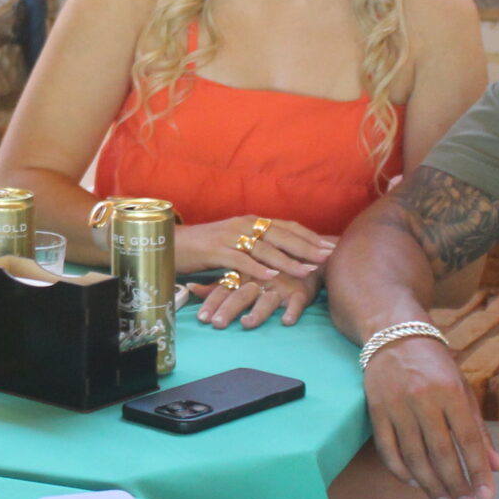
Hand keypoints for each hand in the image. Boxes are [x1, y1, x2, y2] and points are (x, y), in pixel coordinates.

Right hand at [173, 216, 335, 282]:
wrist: (168, 243)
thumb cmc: (203, 248)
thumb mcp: (234, 244)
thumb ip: (255, 248)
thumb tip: (280, 258)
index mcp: (250, 221)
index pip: (287, 226)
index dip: (310, 236)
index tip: (330, 245)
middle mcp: (243, 224)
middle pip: (281, 235)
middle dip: (307, 247)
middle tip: (328, 257)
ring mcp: (229, 236)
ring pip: (265, 248)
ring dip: (288, 260)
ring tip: (308, 271)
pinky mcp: (215, 250)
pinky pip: (241, 259)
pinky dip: (257, 268)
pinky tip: (272, 277)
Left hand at [195, 267, 316, 329]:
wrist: (308, 256)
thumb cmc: (271, 268)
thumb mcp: (244, 273)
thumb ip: (219, 284)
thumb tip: (191, 288)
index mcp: (244, 274)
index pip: (224, 289)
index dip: (212, 303)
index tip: (201, 319)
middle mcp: (259, 280)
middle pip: (241, 295)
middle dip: (229, 308)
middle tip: (217, 323)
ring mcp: (280, 286)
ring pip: (267, 300)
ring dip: (258, 312)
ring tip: (247, 323)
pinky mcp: (300, 291)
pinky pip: (297, 302)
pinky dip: (293, 310)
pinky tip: (287, 321)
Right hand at [359, 334, 498, 498]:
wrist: (395, 335)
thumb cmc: (436, 366)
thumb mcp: (464, 389)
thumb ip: (479, 430)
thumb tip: (498, 467)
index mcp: (451, 391)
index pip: (468, 439)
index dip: (478, 470)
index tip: (486, 495)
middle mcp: (423, 398)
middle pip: (441, 452)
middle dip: (455, 482)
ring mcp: (396, 405)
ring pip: (414, 455)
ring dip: (429, 483)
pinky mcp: (376, 410)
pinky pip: (387, 449)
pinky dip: (400, 470)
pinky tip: (414, 482)